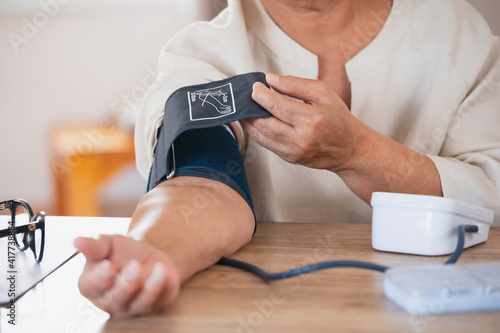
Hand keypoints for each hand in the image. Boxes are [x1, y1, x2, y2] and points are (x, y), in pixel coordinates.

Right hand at [74, 235, 180, 317]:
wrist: (147, 255)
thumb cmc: (120, 252)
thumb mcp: (107, 243)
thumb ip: (94, 245)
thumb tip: (76, 241)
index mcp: (92, 286)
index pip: (91, 287)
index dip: (99, 278)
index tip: (108, 266)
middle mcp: (111, 301)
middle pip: (116, 299)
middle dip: (127, 283)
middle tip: (134, 266)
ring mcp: (134, 306)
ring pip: (141, 304)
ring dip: (150, 288)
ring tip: (157, 270)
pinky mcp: (156, 304)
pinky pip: (161, 301)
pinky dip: (165, 288)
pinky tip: (166, 273)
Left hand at [243, 73, 365, 172]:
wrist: (349, 149)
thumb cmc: (338, 119)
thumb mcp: (324, 94)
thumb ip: (296, 84)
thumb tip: (271, 80)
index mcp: (312, 119)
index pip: (277, 105)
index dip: (261, 94)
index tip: (256, 87)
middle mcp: (301, 138)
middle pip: (265, 123)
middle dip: (251, 109)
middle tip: (247, 98)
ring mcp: (294, 151)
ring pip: (262, 136)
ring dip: (249, 121)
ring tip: (247, 109)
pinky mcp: (290, 158)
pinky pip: (266, 145)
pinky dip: (257, 132)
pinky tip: (255, 122)